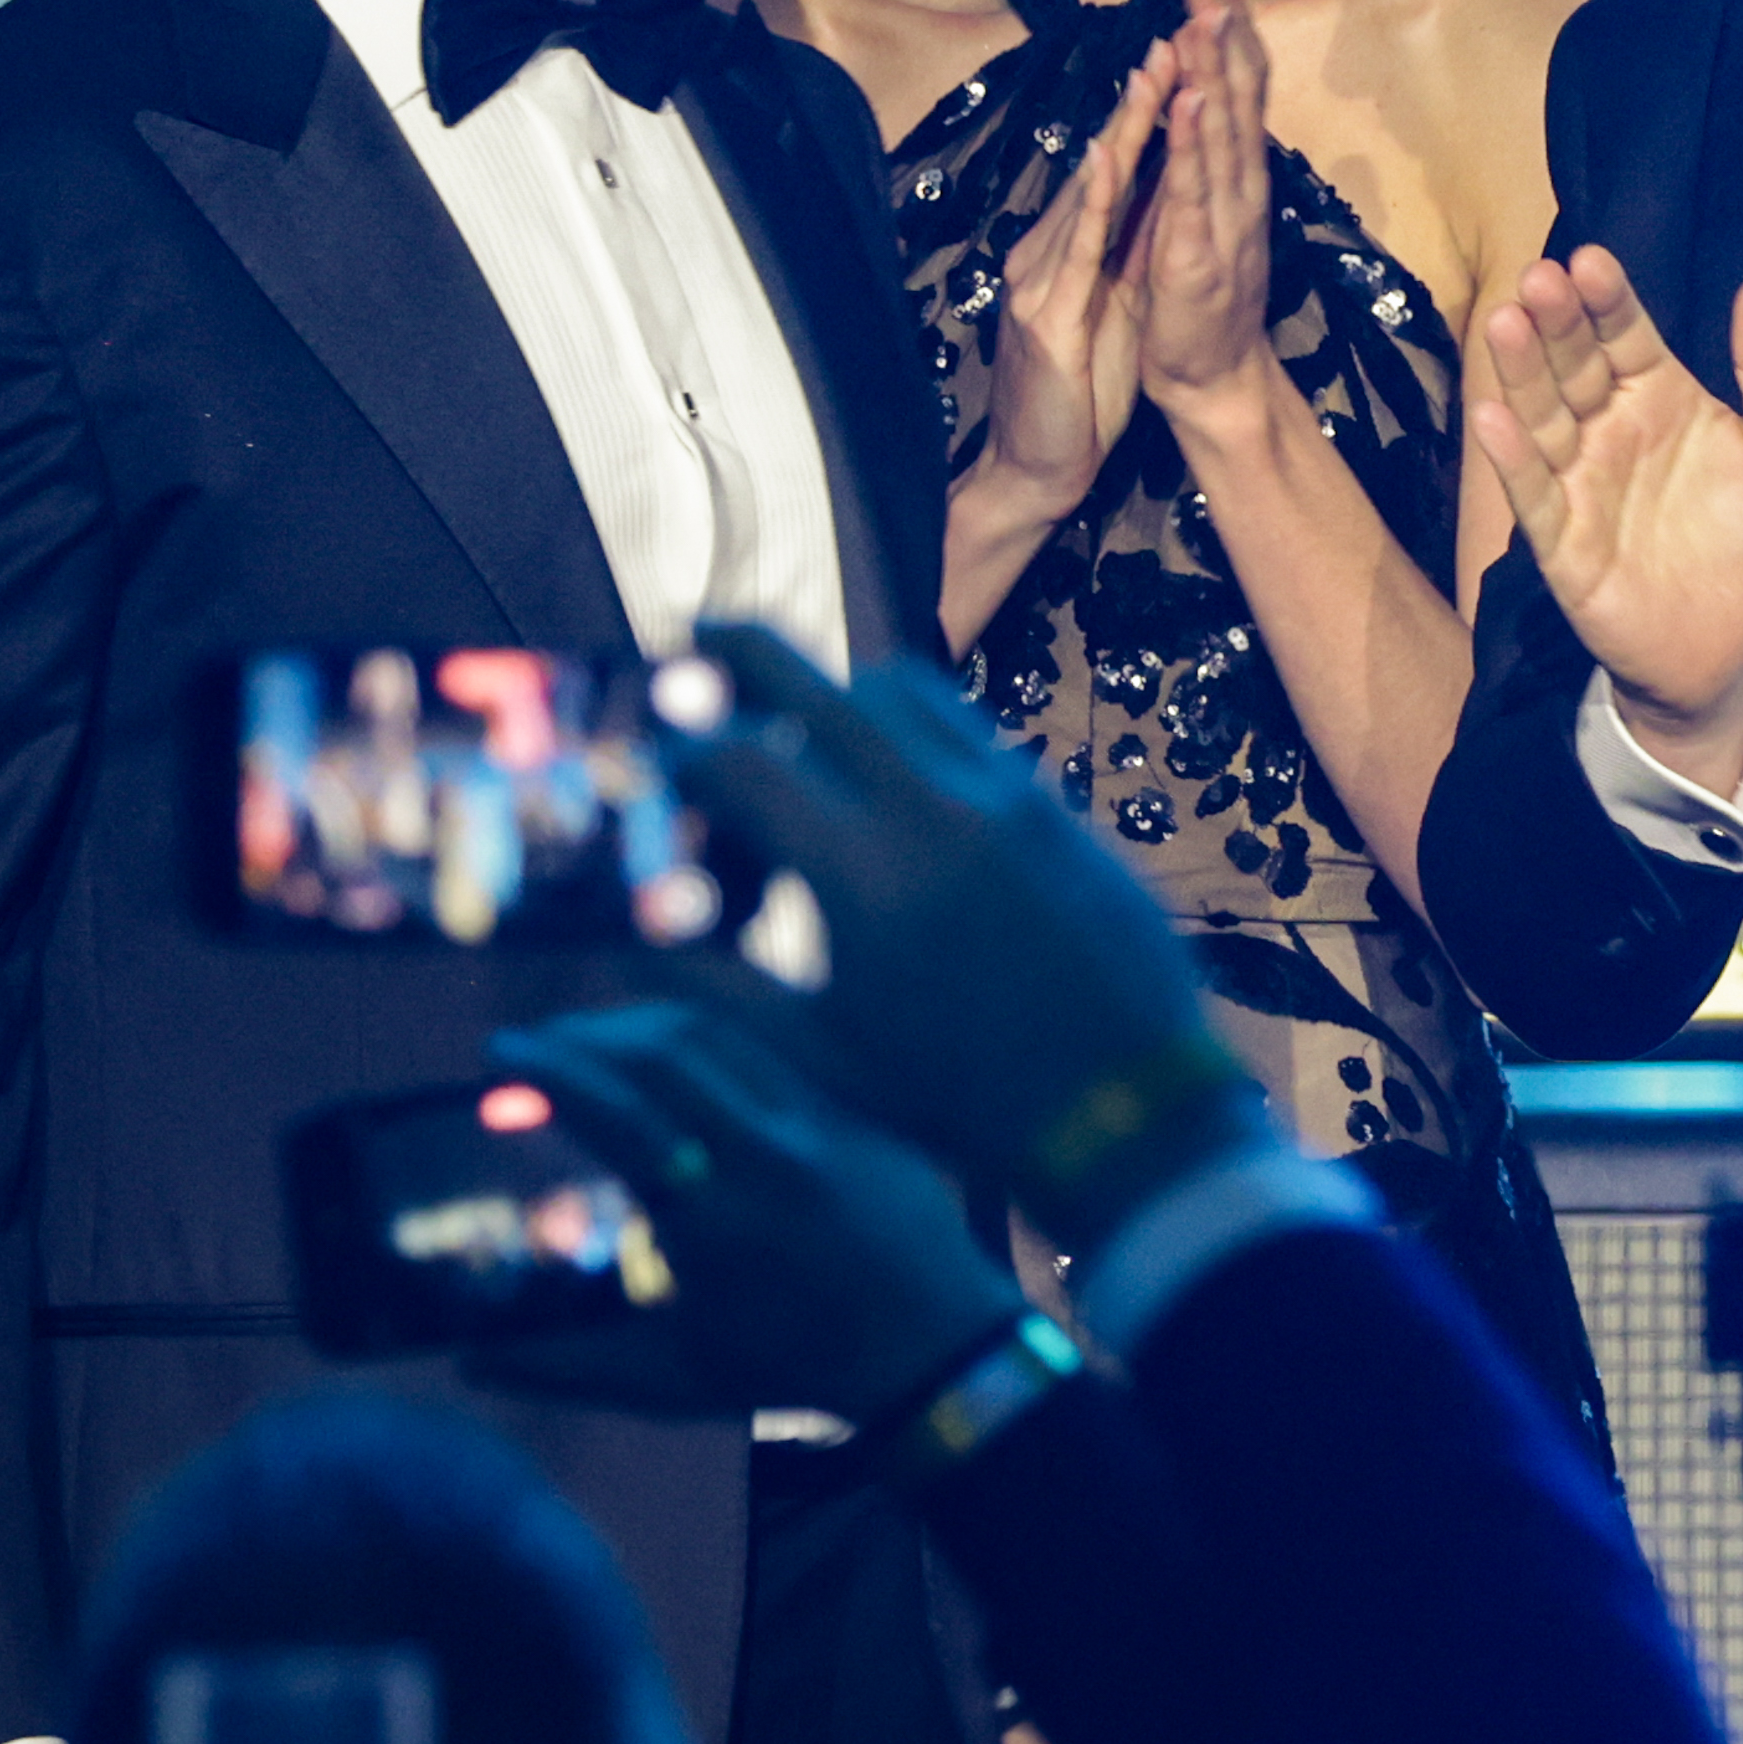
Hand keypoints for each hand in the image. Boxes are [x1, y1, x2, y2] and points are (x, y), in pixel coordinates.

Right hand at [484, 1001, 1020, 1426]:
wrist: (932, 1351)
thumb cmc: (794, 1370)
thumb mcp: (671, 1378)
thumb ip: (564, 1368)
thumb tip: (470, 1367)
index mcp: (714, 1215)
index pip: (615, 1111)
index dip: (546, 1071)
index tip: (496, 1051)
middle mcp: (767, 1152)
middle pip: (662, 1050)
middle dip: (584, 1034)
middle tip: (533, 1042)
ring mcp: (819, 1121)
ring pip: (723, 1033)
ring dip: (646, 1021)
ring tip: (593, 1037)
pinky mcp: (854, 1108)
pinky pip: (776, 1044)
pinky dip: (713, 1029)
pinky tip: (675, 1040)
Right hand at [671, 625, 1267, 1256]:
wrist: (1118, 1112)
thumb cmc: (957, 1101)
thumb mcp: (823, 1053)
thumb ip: (717, 987)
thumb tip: (624, 953)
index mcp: (859, 880)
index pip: (744, 766)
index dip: (686, 751)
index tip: (663, 753)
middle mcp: (933, 816)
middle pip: (822, 687)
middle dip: (747, 651)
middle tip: (703, 631)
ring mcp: (1008, 802)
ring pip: (906, 691)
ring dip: (841, 689)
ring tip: (802, 710)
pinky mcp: (1060, 808)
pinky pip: (973, 733)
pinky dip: (918, 730)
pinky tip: (895, 767)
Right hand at [975, 42, 1176, 514]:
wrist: (1040, 466)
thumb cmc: (1081, 391)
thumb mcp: (1114, 307)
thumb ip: (1128, 254)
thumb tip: (1162, 202)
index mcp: (1075, 250)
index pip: (1118, 172)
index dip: (1148, 117)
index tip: (1184, 58)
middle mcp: (1050, 251)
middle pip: (1102, 165)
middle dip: (1138, 101)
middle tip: (1170, 35)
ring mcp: (1042, 278)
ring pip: (1089, 192)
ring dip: (1121, 131)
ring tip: (1149, 73)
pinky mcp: (1046, 315)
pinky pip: (1075, 250)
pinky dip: (1093, 202)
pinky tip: (1107, 161)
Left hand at [1132, 0, 1281, 430]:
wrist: (1212, 381)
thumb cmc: (1201, 299)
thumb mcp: (1206, 215)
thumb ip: (1208, 162)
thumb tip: (1204, 100)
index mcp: (1237, 178)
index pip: (1237, 91)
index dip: (1230, 31)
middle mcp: (1241, 189)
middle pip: (1235, 96)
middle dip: (1222, 30)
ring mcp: (1224, 222)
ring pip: (1220, 133)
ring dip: (1212, 69)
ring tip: (1204, 14)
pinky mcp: (1197, 257)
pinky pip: (1195, 194)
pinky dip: (1194, 144)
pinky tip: (1190, 101)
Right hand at [1473, 250, 1742, 797]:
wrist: (1741, 653)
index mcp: (1663, 401)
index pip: (1627, 337)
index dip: (1608, 301)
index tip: (1590, 260)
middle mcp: (1612, 432)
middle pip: (1575, 366)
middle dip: (1556, 323)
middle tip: (1539, 279)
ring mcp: (1582, 485)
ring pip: (1544, 418)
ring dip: (1522, 374)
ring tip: (1504, 325)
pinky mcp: (1563, 544)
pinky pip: (1534, 497)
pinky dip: (1512, 461)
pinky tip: (1492, 419)